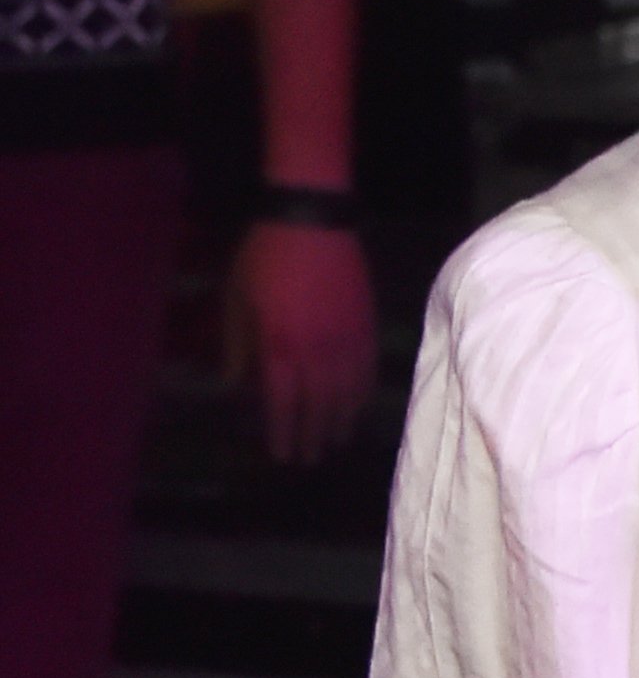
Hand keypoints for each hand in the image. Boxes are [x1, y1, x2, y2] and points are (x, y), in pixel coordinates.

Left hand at [224, 218, 377, 465]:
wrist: (311, 219)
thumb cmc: (264, 256)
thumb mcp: (236, 297)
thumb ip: (237, 344)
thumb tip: (233, 384)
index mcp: (279, 346)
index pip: (283, 404)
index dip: (283, 433)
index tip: (282, 455)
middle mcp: (315, 353)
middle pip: (317, 408)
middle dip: (312, 436)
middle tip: (309, 458)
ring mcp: (345, 342)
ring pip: (346, 395)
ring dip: (340, 422)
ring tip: (334, 441)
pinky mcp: (365, 328)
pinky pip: (367, 372)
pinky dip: (362, 395)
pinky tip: (357, 407)